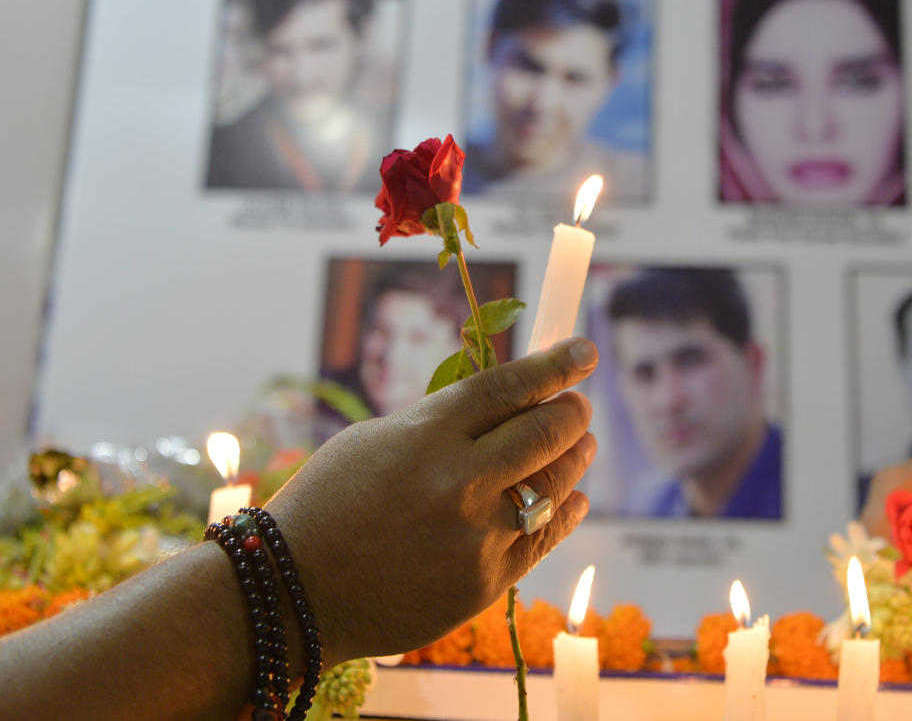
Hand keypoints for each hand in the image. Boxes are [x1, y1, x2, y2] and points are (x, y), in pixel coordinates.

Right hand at [265, 337, 599, 663]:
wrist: (293, 596)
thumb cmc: (327, 506)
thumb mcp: (374, 440)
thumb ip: (441, 422)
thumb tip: (503, 406)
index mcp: (427, 434)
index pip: (509, 386)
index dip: (554, 365)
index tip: (583, 352)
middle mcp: (459, 481)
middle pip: (544, 431)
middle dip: (571, 410)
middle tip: (579, 404)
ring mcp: (477, 534)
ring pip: (555, 483)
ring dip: (575, 456)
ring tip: (581, 444)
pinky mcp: (487, 581)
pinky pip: (545, 535)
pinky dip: (565, 509)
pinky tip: (574, 497)